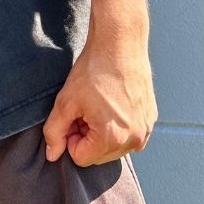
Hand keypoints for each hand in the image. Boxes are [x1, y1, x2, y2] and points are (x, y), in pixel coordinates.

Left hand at [42, 22, 157, 166]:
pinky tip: (112, 101)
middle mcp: (134, 141)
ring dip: (102, 131)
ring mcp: (145, 130)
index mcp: (112, 139)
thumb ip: (55, 131)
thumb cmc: (93, 71)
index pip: (81, 157)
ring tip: (98, 104)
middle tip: (84, 108)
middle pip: (99, 154)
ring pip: (114, 146)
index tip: (73, 114)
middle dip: (87, 136)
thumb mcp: (65, 101)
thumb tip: (52, 155)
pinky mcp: (151, 119)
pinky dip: (118, 125)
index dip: (71, 136)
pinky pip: (130, 135)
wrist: (119, 45)